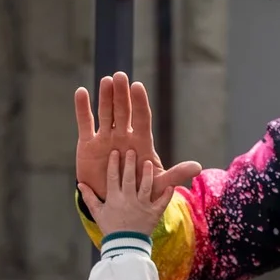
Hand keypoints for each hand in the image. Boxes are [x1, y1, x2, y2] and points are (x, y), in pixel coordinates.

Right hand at [74, 72, 201, 201]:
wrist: (114, 202)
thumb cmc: (138, 191)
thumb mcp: (156, 184)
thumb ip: (174, 175)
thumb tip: (198, 167)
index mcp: (140, 142)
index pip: (142, 118)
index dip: (140, 103)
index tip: (137, 87)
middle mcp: (123, 135)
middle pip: (123, 111)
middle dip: (122, 94)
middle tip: (120, 76)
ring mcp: (106, 137)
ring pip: (106, 113)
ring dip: (106, 97)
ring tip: (106, 80)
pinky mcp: (88, 143)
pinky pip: (85, 123)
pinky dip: (83, 108)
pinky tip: (81, 92)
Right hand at [80, 150, 174, 238]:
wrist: (125, 245)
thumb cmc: (110, 228)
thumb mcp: (97, 213)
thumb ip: (89, 197)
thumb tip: (80, 184)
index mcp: (114, 199)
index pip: (113, 177)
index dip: (114, 163)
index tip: (115, 152)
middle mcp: (128, 200)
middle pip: (129, 178)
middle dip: (130, 163)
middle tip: (131, 151)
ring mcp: (142, 206)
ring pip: (146, 186)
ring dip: (147, 174)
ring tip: (147, 163)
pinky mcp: (153, 214)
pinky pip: (162, 202)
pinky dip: (167, 195)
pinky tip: (171, 186)